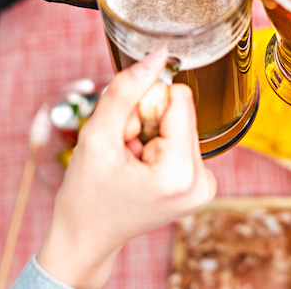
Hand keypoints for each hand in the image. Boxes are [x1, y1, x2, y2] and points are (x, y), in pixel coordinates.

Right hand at [37, 47, 215, 288]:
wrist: (86, 237)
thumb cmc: (86, 196)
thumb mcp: (97, 136)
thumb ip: (127, 90)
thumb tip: (158, 54)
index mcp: (181, 173)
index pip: (178, 98)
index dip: (144, 106)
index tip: (124, 134)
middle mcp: (203, 180)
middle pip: (180, 110)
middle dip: (145, 122)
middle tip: (123, 152)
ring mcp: (205, 185)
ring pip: (178, 122)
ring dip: (148, 134)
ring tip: (128, 162)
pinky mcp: (199, 183)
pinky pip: (180, 139)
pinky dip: (155, 146)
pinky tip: (138, 167)